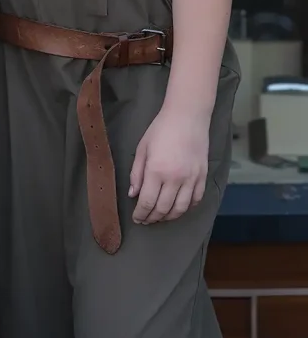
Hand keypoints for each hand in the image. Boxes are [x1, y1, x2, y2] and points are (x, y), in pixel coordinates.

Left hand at [129, 109, 208, 224]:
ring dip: (169, 217)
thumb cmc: (161, 129)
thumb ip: (137, 173)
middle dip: (153, 218)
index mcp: (156, 170)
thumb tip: (133, 194)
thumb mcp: (143, 148)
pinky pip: (196, 200)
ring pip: (181, 209)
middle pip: (163, 208)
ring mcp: (191, 178)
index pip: (148, 202)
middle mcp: (175, 178)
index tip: (137, 218)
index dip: (141, 214)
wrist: (187, 117)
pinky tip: (178, 208)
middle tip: (146, 220)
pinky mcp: (202, 176)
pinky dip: (187, 208)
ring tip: (161, 217)